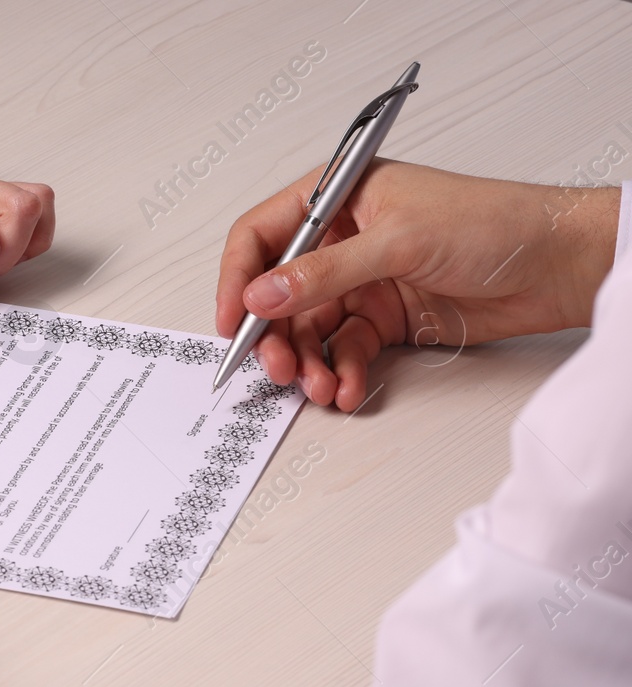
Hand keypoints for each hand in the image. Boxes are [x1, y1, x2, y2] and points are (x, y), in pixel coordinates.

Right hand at [216, 160, 620, 410]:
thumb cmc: (492, 223)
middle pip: (279, 293)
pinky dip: (339, 371)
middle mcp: (342, 238)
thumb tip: (263, 295)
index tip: (233, 322)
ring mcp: (362, 280)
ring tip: (317, 386)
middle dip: (273, 336)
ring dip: (307, 362)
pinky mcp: (384, 317)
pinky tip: (346, 386)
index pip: (262, 235)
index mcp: (337, 196)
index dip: (239, 278)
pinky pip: (343, 349)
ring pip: (308, 329)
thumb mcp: (397, 242)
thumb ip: (324, 273)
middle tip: (275, 368)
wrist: (556, 263)